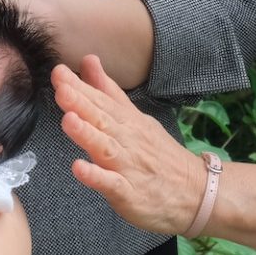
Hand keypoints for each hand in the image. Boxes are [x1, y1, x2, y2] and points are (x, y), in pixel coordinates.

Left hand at [53, 55, 207, 234]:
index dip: (78, 87)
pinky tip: (78, 168)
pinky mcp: (130, 193)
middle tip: (61, 87)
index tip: (58, 72)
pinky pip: (112, 184)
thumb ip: (108, 92)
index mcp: (127, 122)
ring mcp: (128, 167)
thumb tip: (88, 61)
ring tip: (68, 120)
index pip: (101, 101)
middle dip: (80, 103)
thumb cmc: (159, 154)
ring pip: (105, 148)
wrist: (197, 192)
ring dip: (87, 134)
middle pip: (102, 119)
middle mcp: (127, 140)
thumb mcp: (135, 118)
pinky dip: (96, 176)